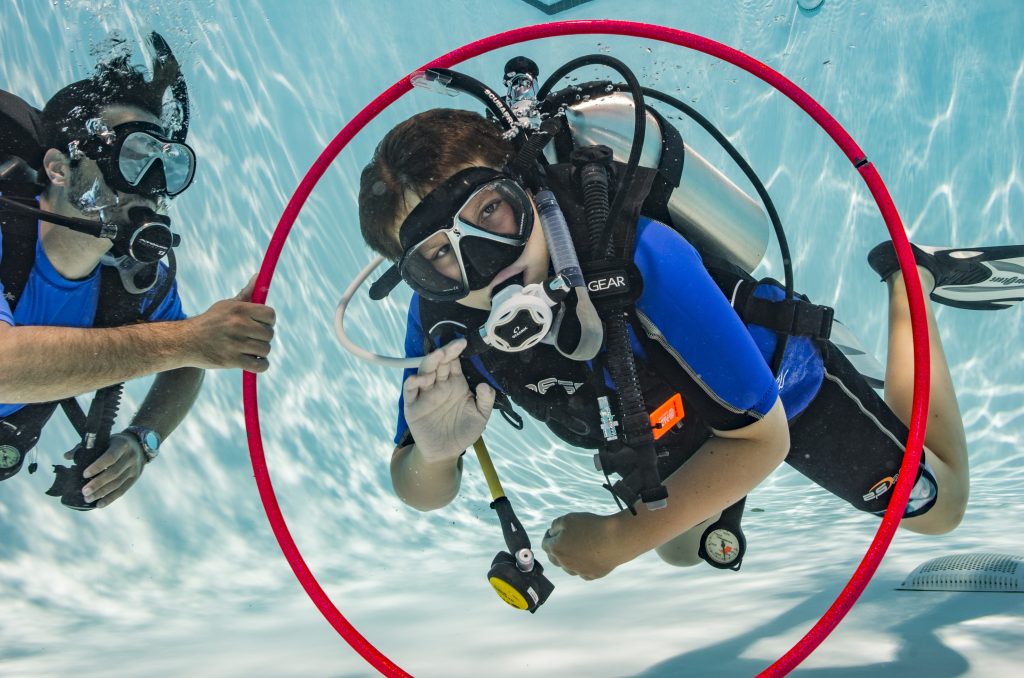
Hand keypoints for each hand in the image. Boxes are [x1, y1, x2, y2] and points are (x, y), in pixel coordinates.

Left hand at [65, 433, 144, 508]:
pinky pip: (122, 490)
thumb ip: (86, 447)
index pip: (110, 457)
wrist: (140, 445)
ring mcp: (134, 468)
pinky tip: (99, 504)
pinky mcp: (134, 478)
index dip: (98, 466)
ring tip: (88, 498)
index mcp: (121, 445)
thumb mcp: (105, 440)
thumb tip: (67, 456)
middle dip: (98, 484)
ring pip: (117, 483)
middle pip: (114, 473)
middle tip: (84, 492)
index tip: (84, 474)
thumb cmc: (115, 443)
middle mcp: (130, 457)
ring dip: (102, 493)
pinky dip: (110, 498)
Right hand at [183, 274, 275, 371]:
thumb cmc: (210, 322)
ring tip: (248, 349)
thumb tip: (259, 276)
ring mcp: (235, 343)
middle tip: (251, 338)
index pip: (270, 314)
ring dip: (260, 352)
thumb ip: (246, 294)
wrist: (185, 342)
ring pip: (266, 349)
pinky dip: (260, 365)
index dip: (269, 321)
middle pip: (269, 334)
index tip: (261, 324)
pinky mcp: (232, 360)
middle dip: (263, 337)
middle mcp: (238, 325)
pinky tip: (253, 361)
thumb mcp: (226, 305)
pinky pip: (260, 365)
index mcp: (238, 309)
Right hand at [404, 339, 494, 462]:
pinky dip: (413, 381)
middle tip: (454, 345)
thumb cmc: (463, 431)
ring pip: (425, 371)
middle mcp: (440, 385)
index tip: (463, 343)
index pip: (454, 363)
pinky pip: (410, 390)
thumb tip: (486, 385)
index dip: (457, 352)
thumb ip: (485, 401)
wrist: (445, 453)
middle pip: (439, 363)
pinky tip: (420, 379)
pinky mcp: (413, 405)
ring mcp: (425, 394)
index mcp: (456, 384)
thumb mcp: (481, 417)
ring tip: (439, 354)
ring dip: (430, 361)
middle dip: (445, 352)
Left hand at [541, 512, 630, 579]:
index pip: (545, 544)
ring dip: (569, 558)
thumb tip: (552, 532)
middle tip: (564, 540)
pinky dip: (583, 565)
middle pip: (554, 558)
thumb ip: (555, 525)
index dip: (549, 536)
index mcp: (556, 549)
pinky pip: (583, 572)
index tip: (554, 531)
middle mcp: (565, 563)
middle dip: (556, 548)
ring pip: (568, 567)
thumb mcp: (569, 518)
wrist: (616, 539)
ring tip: (577, 547)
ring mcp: (579, 571)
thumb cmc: (592, 527)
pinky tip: (588, 556)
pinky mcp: (593, 575)